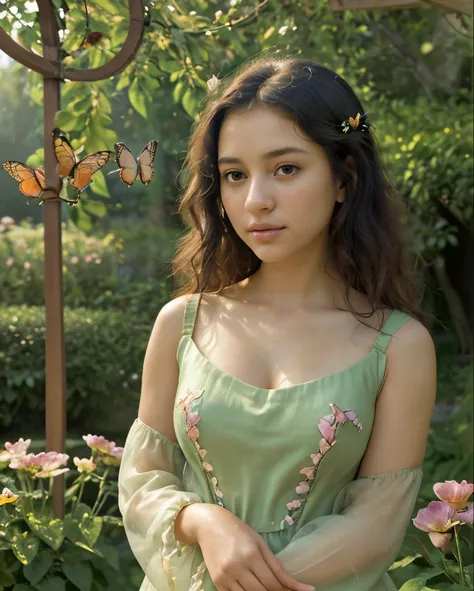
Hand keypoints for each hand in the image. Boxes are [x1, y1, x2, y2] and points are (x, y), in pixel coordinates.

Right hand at [195, 505, 314, 590]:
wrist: (208, 525)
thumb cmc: (237, 529)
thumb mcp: (258, 541)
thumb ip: (274, 563)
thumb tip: (291, 582)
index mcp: (251, 554)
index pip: (273, 582)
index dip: (288, 590)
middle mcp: (238, 567)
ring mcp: (226, 577)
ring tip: (270, 590)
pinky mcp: (217, 582)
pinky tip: (252, 589)